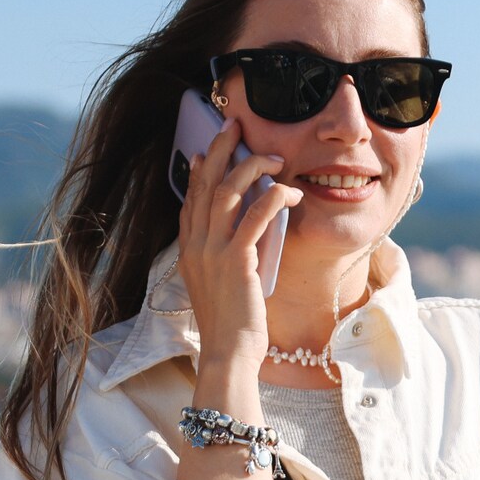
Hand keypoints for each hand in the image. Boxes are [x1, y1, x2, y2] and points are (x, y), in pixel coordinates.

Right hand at [177, 116, 299, 365]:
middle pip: (204, 182)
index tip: (207, 147)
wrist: (229, 353)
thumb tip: (241, 233)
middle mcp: (195, 244)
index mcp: (189, 249)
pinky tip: (290, 192)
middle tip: (234, 125)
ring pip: (227, 191)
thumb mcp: (221, 282)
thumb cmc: (233, 322)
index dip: (198, 168)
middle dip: (219, 148)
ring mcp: (212, 251)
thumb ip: (225, 254)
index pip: (191, 198)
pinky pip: (254, 216)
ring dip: (251, 166)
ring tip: (274, 157)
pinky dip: (273, 197)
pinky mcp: (236, 261)